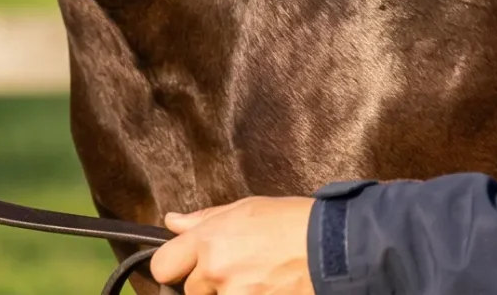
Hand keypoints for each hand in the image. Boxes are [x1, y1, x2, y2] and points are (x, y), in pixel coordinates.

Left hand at [146, 196, 314, 294]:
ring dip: (230, 294)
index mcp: (207, 241)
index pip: (163, 266)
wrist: (333, 247)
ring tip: (257, 280)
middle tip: (237, 271)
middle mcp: (215, 271)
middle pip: (191, 291)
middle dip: (207, 284)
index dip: (174, 267)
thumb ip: (204, 220)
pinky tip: (268, 289)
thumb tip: (174, 223)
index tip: (186, 267)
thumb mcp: (245, 210)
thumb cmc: (293, 223)